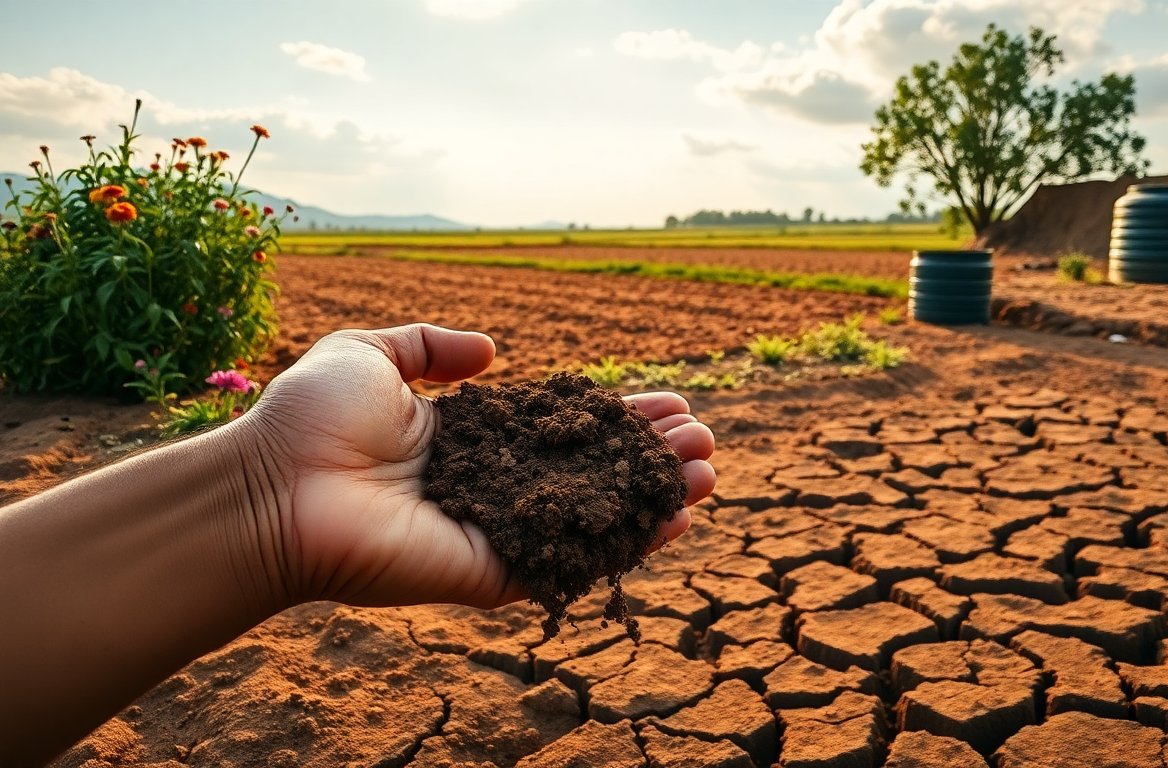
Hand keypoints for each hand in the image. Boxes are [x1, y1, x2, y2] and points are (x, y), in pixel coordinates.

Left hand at [240, 323, 715, 609]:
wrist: (273, 488)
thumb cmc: (308, 419)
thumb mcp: (370, 352)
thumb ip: (431, 344)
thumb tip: (495, 353)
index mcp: (469, 442)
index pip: (560, 431)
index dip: (614, 417)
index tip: (667, 401)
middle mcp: (491, 488)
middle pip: (588, 474)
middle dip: (648, 456)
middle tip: (701, 438)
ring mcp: (495, 534)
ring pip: (592, 519)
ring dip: (654, 498)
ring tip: (707, 472)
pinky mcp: (492, 574)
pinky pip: (571, 563)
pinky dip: (627, 546)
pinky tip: (675, 521)